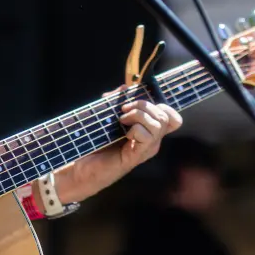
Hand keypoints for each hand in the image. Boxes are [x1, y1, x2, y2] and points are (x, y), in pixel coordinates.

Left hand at [56, 99, 181, 203]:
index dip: (163, 105)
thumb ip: (116, 100)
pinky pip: (147, 137)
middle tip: (124, 110)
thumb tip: (125, 87)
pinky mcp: (136, 156)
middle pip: (166, 116)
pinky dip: (135, 129)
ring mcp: (145, 149)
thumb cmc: (95, 142)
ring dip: (139, 115)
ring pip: (159, 124)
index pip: (172, 118)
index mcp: (149, 131)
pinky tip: (123, 132)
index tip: (139, 103)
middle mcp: (152, 141)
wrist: (82, 166)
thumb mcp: (107, 115)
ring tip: (122, 120)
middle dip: (144, 105)